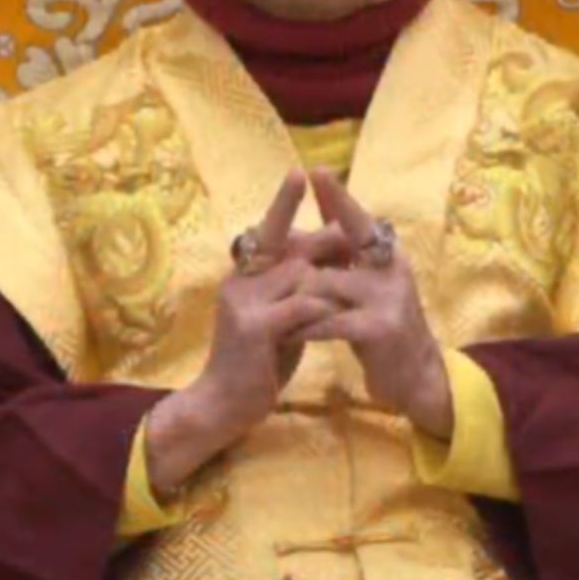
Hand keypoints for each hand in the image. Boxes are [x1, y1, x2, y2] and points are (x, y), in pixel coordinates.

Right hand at [144, 172, 341, 495]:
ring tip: (356, 293)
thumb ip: (293, 291)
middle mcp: (239, 281)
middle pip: (292, 249)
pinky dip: (324, 308)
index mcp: (243, 276)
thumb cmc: (256, 364)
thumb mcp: (278, 320)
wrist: (222, 406)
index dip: (282, 204)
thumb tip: (322, 262)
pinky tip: (339, 316)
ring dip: (333, 282)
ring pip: (301, 275)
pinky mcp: (254, 327)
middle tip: (355, 238)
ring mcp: (244, 302)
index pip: (267, 231)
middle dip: (327, 244)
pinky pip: (301, 306)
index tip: (299, 173)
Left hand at [297, 168, 453, 439]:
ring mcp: (388, 297)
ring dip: (297, 296)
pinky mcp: (379, 328)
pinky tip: (288, 335)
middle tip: (276, 244)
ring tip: (274, 306)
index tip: (316, 171)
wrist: (415, 380)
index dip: (338, 197)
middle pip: (342, 243)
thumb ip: (348, 261)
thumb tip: (322, 222)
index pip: (358, 221)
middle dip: (307, 242)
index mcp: (387, 257)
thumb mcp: (367, 291)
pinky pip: (329, 320)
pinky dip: (305, 328)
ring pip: (326, 284)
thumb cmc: (382, 332)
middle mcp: (391, 269)